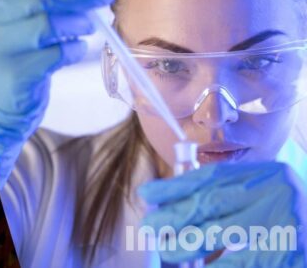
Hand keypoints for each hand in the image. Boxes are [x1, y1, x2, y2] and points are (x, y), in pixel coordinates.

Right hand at [0, 0, 113, 187]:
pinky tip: (76, 51)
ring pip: (47, 25)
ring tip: (88, 27)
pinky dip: (74, 50)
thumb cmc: (20, 54)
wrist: (0, 100)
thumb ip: (50, 3)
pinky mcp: (15, 74)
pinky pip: (56, 55)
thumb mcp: (24, 21)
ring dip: (78, 24)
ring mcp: (1, 48)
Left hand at [139, 162, 306, 266]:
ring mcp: (281, 226)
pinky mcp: (284, 254)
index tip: (147, 194)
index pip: (211, 176)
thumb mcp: (260, 194)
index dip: (175, 186)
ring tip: (167, 250)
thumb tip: (169, 203)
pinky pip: (238, 262)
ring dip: (185, 244)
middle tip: (148, 227)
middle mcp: (273, 194)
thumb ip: (224, 193)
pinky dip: (214, 267)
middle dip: (172, 216)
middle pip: (210, 203)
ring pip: (218, 234)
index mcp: (264, 175)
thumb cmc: (282, 216)